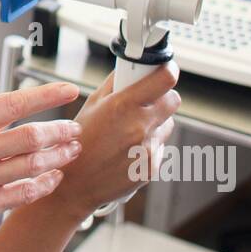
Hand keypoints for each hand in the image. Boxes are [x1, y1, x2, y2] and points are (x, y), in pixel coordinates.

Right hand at [0, 82, 82, 232]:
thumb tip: (12, 99)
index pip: (13, 104)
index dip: (46, 95)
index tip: (69, 90)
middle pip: (29, 137)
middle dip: (60, 130)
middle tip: (74, 128)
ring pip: (32, 166)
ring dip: (59, 156)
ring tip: (72, 149)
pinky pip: (24, 194)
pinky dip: (46, 183)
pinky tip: (55, 176)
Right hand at [46, 63, 180, 221]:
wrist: (77, 183)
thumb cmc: (80, 142)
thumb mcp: (92, 105)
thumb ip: (115, 84)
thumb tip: (130, 68)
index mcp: (123, 106)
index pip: (164, 80)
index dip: (168, 71)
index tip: (165, 69)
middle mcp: (139, 126)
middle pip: (173, 100)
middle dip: (163, 97)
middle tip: (148, 100)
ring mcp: (148, 148)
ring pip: (167, 125)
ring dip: (155, 123)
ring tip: (131, 130)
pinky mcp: (153, 166)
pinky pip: (159, 146)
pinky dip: (149, 144)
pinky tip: (128, 149)